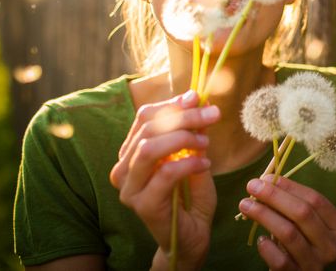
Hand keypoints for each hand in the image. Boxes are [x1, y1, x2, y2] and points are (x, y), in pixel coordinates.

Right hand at [109, 90, 219, 268]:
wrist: (192, 236)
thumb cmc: (192, 196)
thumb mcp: (195, 156)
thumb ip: (192, 133)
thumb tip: (197, 101)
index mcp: (131, 153)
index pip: (144, 118)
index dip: (172, 104)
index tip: (197, 98)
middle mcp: (123, 169)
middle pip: (148, 129)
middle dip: (184, 117)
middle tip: (212, 115)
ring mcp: (129, 189)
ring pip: (149, 149)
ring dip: (183, 138)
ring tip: (205, 142)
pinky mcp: (143, 205)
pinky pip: (165, 174)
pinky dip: (188, 163)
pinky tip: (205, 164)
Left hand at [239, 175, 335, 270]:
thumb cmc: (301, 240)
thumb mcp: (303, 221)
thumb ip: (291, 201)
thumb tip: (266, 180)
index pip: (315, 199)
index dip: (290, 187)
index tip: (266, 178)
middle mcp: (332, 245)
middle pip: (302, 213)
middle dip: (274, 197)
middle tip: (252, 186)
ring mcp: (316, 264)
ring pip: (289, 234)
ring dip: (264, 215)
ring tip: (245, 205)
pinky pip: (280, 260)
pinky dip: (267, 248)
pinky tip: (260, 240)